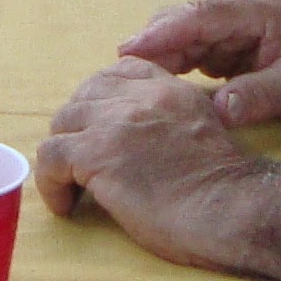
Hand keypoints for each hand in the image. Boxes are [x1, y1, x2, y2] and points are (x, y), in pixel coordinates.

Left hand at [34, 57, 267, 272]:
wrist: (230, 210)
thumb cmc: (224, 191)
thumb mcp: (205, 133)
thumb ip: (172, 122)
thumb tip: (142, 141)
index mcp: (170, 90)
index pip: (121, 70)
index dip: (102, 97)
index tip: (100, 128)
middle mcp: (141, 97)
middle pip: (84, 94)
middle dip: (76, 126)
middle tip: (79, 162)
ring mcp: (116, 122)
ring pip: (61, 123)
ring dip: (61, 156)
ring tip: (72, 186)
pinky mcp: (96, 153)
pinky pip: (49, 157)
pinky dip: (49, 183)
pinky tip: (66, 206)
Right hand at [118, 0, 280, 133]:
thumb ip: (257, 97)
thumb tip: (216, 112)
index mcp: (259, 12)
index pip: (201, 16)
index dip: (163, 32)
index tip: (129, 49)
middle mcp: (246, 12)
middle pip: (188, 19)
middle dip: (155, 42)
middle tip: (122, 69)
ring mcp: (243, 28)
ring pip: (191, 35)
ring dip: (166, 56)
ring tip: (134, 81)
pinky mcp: (241, 46)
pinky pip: (203, 50)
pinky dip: (182, 64)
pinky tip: (164, 84)